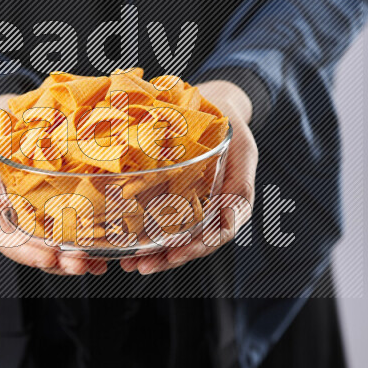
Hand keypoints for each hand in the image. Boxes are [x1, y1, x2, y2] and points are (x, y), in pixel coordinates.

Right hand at [0, 93, 106, 275]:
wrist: (16, 113)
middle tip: (78, 264)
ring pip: (52, 246)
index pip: (4, 238)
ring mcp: (36, 215)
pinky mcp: (58, 207)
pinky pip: (71, 232)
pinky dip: (86, 247)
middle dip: (55, 261)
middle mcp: (13, 218)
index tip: (48, 257)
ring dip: (72, 259)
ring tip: (93, 263)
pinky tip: (102, 256)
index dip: (25, 251)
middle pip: (32, 249)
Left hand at [119, 80, 257, 274]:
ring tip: (130, 263)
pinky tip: (125, 244)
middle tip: (144, 265)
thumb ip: (241, 184)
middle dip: (169, 257)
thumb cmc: (230, 125)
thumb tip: (230, 221)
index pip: (219, 234)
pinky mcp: (171, 194)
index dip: (198, 247)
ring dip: (153, 253)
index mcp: (234, 201)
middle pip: (192, 242)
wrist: (214, 102)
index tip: (178, 252)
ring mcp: (192, 203)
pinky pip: (159, 217)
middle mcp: (212, 208)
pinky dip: (144, 232)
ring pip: (175, 236)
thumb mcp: (243, 148)